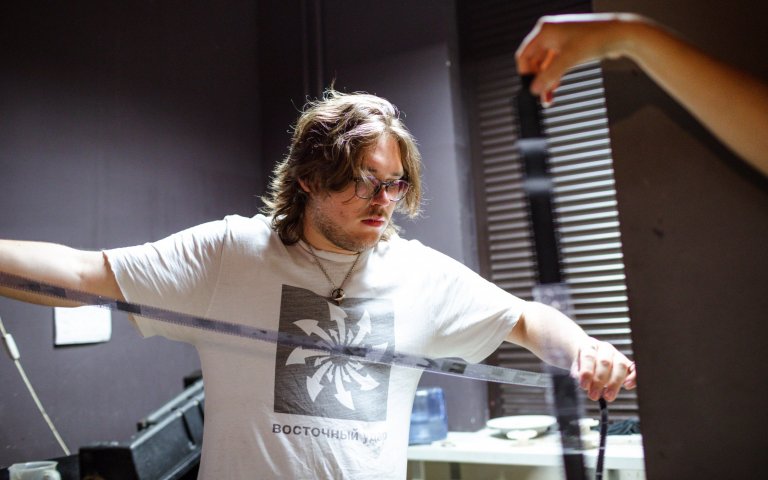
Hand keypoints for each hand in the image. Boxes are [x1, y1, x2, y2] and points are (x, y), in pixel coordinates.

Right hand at [515, 13, 645, 105]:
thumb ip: (549, 76)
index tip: (530, 88)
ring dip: (546, 80)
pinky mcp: (569, 46)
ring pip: (545, 64)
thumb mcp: (568, 60)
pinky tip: (555, 88)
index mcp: (545, 30)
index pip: (524, 55)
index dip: (525, 74)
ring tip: (548, 97)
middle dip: (537, 79)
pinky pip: (556, 63)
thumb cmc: (596, 39)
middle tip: (541, 96)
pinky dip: (555, 75)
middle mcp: (550, 33)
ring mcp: (560, 40)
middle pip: (534, 61)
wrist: (621, 35)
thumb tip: (534, 90)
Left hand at [570, 339, 636, 401]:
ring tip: (608, 396)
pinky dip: (633, 377)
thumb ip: (581, 376)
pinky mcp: (627, 363)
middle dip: (599, 380)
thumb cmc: (582, 363)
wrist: (587, 355)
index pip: (588, 356)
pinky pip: (634, 368)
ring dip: (614, 383)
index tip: (584, 386)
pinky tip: (627, 386)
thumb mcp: (576, 368)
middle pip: (605, 361)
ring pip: (620, 365)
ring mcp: (617, 354)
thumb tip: (588, 386)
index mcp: (589, 346)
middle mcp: (604, 348)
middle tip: (594, 395)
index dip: (587, 372)